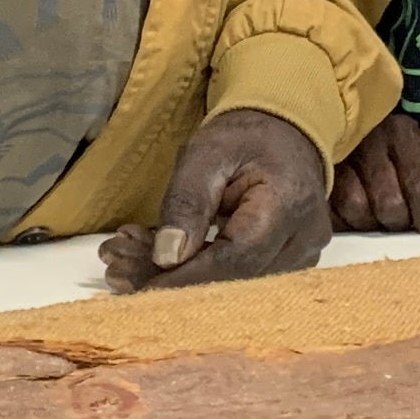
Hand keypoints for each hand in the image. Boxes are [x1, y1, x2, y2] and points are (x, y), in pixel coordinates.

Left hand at [98, 109, 331, 291]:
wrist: (285, 131)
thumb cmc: (246, 136)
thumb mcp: (207, 153)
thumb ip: (186, 203)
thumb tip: (166, 258)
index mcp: (288, 205)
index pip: (234, 259)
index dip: (184, 280)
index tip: (135, 287)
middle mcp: (303, 239)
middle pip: (231, 279)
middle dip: (168, 280)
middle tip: (116, 271)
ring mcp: (301, 255)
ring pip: (232, 285)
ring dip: (177, 278)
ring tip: (127, 258)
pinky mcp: (289, 263)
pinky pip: (239, 278)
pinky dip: (196, 272)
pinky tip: (158, 260)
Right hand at [330, 111, 419, 234]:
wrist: (350, 129)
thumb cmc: (398, 151)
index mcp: (403, 132)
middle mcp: (369, 140)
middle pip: (391, 204)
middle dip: (405, 222)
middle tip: (408, 224)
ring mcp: (339, 157)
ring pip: (360, 210)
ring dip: (376, 224)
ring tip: (384, 219)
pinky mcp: (320, 175)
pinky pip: (335, 212)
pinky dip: (351, 222)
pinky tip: (361, 217)